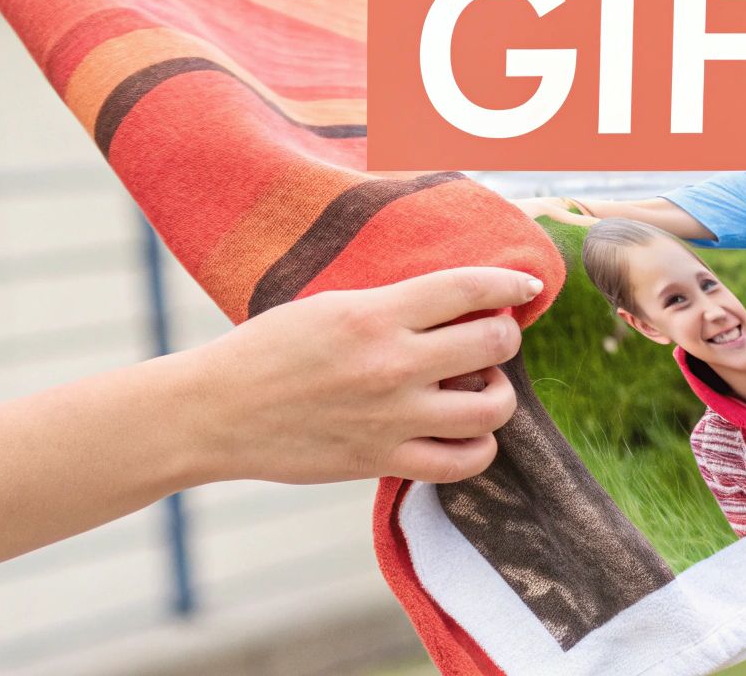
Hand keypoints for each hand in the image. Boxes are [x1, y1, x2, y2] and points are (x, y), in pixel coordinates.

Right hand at [183, 267, 540, 484]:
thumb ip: (389, 306)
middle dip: (504, 335)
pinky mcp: (384, 461)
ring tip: (479, 386)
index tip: (528, 284)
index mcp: (373, 315)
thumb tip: (450, 307)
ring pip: (492, 408)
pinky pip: (464, 462)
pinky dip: (478, 446)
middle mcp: (392, 365)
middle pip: (493, 344)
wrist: (217, 412)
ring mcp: (392, 419)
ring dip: (497, 393)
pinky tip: (464, 432)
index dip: (510, 283)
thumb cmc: (266, 350)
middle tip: (491, 336)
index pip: (467, 289)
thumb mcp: (327, 306)